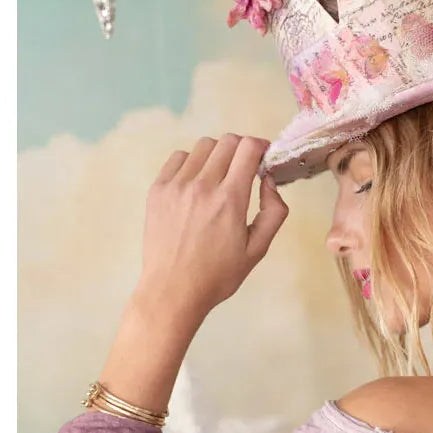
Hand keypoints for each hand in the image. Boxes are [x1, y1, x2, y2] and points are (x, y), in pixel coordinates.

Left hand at [136, 133, 288, 329]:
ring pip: (203, 146)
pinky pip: (179, 158)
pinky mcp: (157, 189)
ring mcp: (176, 185)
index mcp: (230, 200)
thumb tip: (270, 181)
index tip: (264, 159)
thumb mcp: (257, 250)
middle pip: (227, 141)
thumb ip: (274, 213)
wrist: (172, 290)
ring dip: (218, 155)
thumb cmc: (218, 275)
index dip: (261, 147)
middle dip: (242, 150)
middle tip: (244, 170)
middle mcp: (203, 186)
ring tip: (219, 178)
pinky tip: (196, 184)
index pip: (249, 148)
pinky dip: (193, 163)